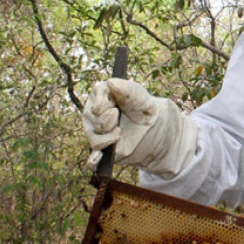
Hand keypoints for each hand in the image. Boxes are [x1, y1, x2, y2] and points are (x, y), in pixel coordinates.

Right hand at [81, 78, 196, 174]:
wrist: (152, 124)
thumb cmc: (141, 105)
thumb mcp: (137, 93)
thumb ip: (125, 87)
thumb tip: (110, 83)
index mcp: (98, 98)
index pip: (93, 99)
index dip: (102, 103)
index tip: (114, 104)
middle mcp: (93, 115)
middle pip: (91, 119)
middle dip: (106, 120)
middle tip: (118, 116)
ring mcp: (96, 133)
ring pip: (93, 139)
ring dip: (107, 138)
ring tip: (119, 132)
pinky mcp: (103, 149)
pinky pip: (92, 160)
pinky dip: (93, 161)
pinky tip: (99, 158)